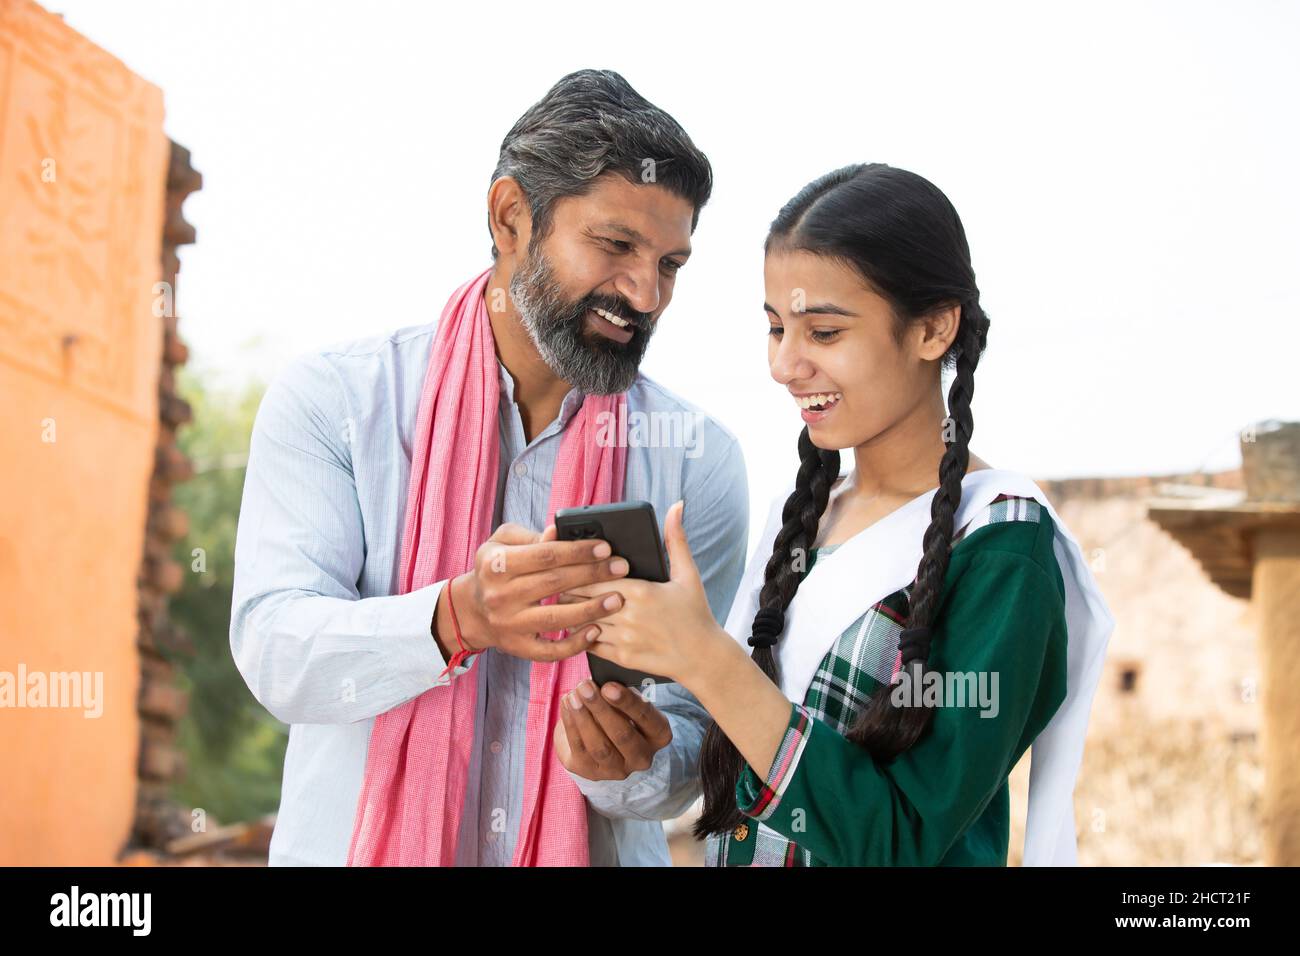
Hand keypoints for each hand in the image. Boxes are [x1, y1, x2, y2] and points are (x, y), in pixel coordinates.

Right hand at [435, 523, 628, 662]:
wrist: (471, 610)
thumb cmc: (495, 569)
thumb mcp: (503, 543)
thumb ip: (532, 537)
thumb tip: (558, 531)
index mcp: (497, 564)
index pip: (545, 555)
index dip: (577, 551)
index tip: (605, 548)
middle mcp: (500, 595)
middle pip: (555, 583)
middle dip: (593, 574)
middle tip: (621, 568)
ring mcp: (509, 624)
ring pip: (556, 618)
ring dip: (591, 609)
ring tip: (617, 600)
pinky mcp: (518, 647)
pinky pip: (550, 651)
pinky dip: (574, 644)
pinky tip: (595, 631)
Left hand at [553, 679, 672, 780]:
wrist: (603, 739)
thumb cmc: (620, 711)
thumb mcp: (628, 702)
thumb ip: (622, 693)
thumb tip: (602, 682)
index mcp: (659, 736)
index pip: (648, 719)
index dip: (627, 702)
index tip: (609, 686)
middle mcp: (642, 757)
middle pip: (622, 735)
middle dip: (601, 709)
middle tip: (585, 687)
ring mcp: (617, 770)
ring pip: (599, 746)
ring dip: (583, 718)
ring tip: (573, 695)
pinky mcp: (591, 773)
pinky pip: (580, 749)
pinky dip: (571, 724)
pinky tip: (567, 705)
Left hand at [580, 500, 731, 685]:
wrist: (704, 657)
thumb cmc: (695, 614)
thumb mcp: (688, 574)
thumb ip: (675, 539)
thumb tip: (676, 507)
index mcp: (641, 590)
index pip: (593, 578)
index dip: (576, 573)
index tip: (567, 567)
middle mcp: (629, 614)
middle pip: (582, 599)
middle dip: (568, 592)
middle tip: (557, 585)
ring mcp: (624, 638)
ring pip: (583, 622)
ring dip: (571, 614)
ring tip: (563, 606)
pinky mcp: (622, 657)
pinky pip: (590, 644)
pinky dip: (581, 635)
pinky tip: (578, 628)